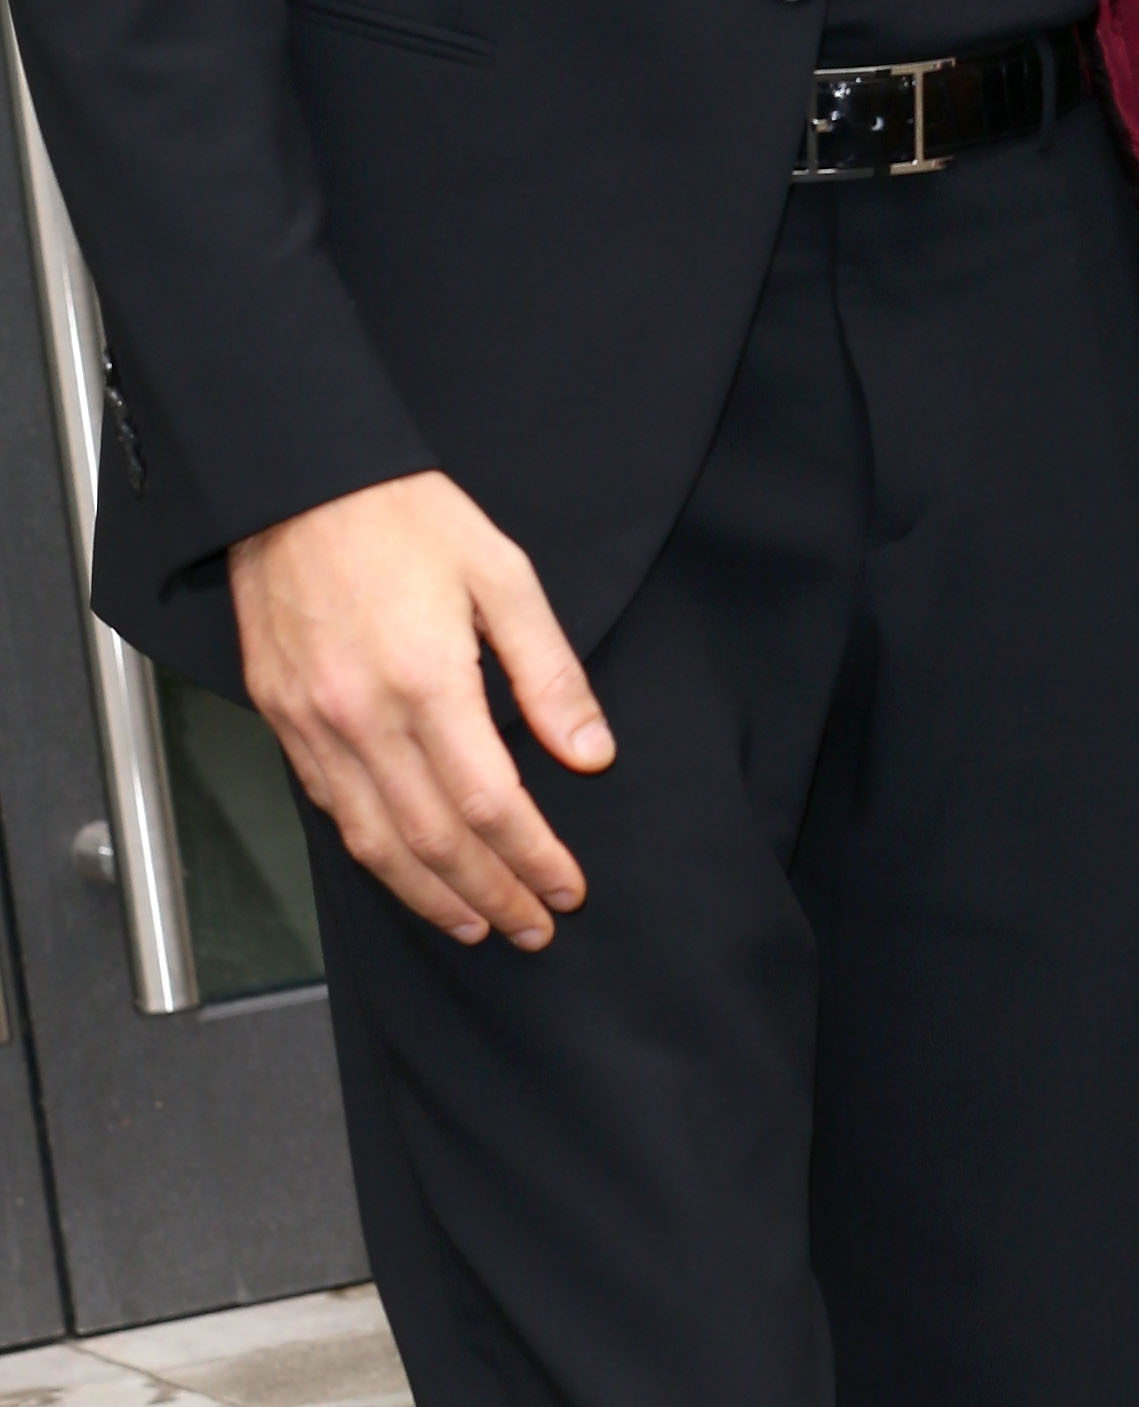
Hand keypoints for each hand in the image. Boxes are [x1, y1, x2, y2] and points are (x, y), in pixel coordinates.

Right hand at [229, 471, 613, 949]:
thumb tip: (589, 752)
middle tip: (532, 925)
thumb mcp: (502, 575)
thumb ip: (548, 673)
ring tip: (475, 925)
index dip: (532, 857)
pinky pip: (329, 809)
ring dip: (429, 896)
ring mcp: (313, 725)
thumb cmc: (403, 515)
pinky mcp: (281, 719)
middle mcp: (362, 718)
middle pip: (432, 842)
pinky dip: (373, 854)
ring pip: (374, 843)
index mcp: (426, 681)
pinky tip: (406, 870)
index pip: (489, 805)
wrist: (298, 481)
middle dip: (490, 895)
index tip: (567, 887)